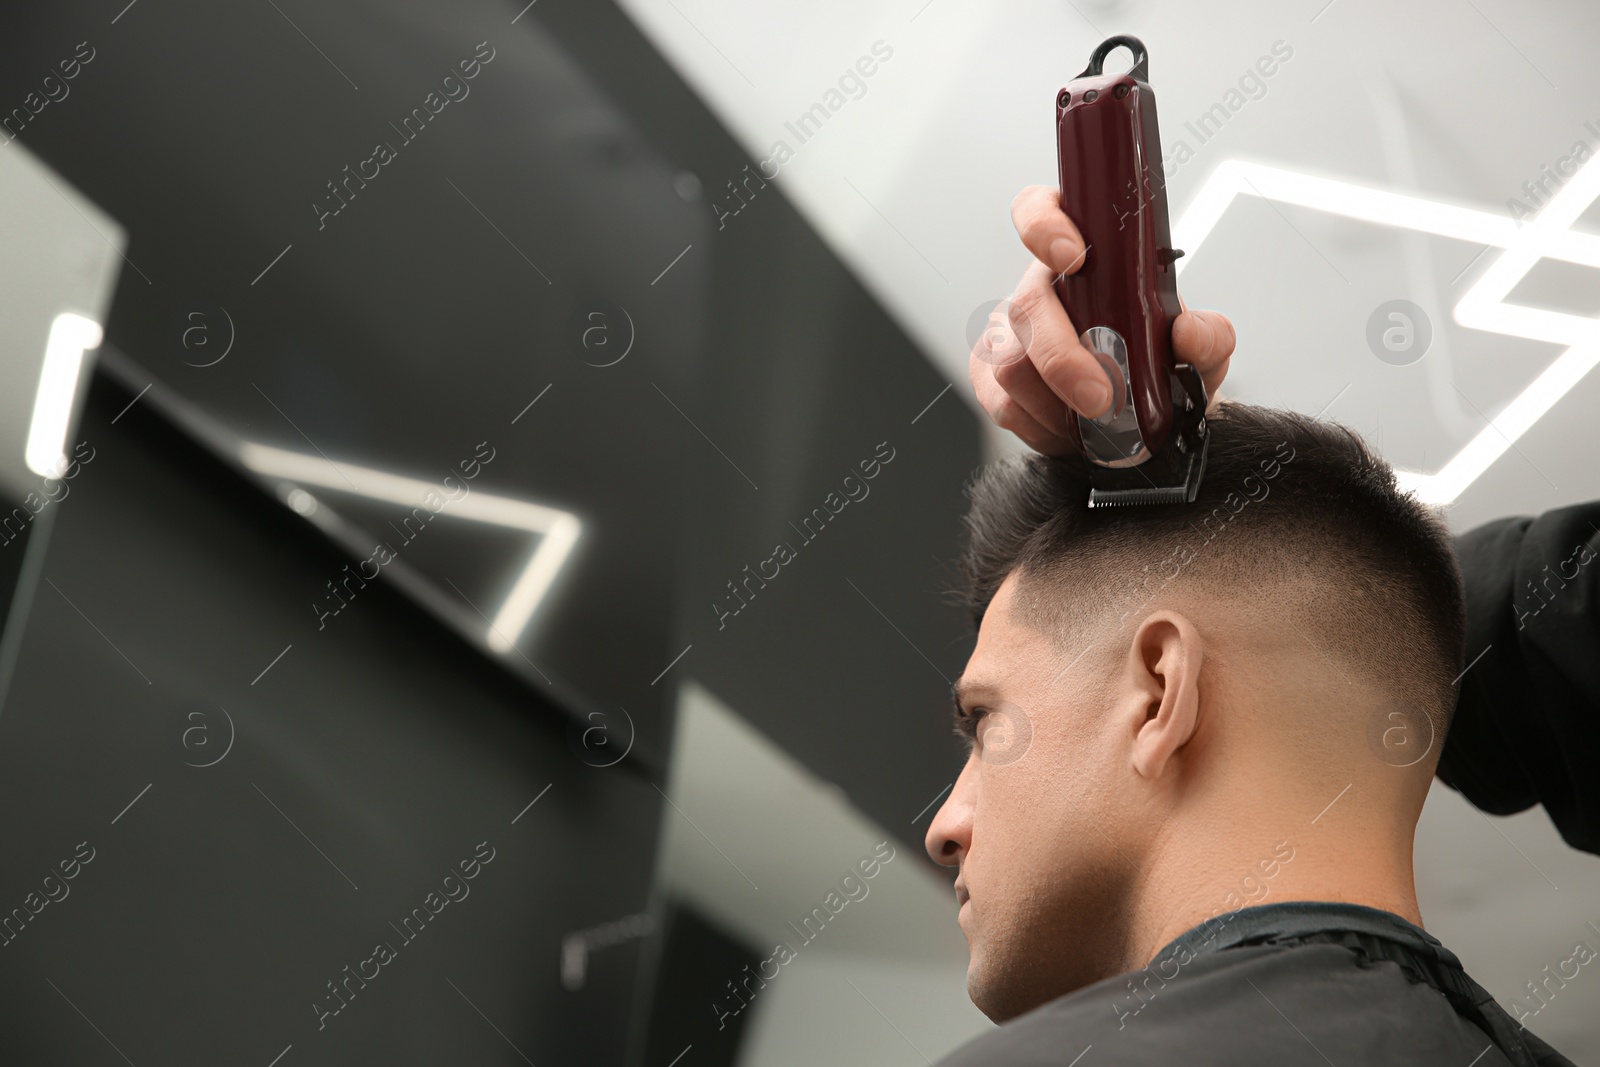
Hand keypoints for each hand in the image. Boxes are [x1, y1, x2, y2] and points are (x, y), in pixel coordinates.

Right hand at [969, 185, 1235, 456]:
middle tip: (1102, 398)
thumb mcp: (1199, 352)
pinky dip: (1041, 426)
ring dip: (1057, 402)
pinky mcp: (989, 376)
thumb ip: (1208, 338)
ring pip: (1010, 362)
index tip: (1074, 258)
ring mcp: (1006, 331)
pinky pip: (1002, 404)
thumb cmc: (1160, 368)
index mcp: (1084, 255)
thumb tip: (1189, 332)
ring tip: (1096, 422)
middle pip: (1027, 305)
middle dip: (1064, 358)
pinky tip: (1068, 429)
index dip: (1044, 226)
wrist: (1144, 418)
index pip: (1040, 209)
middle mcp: (1039, 286)